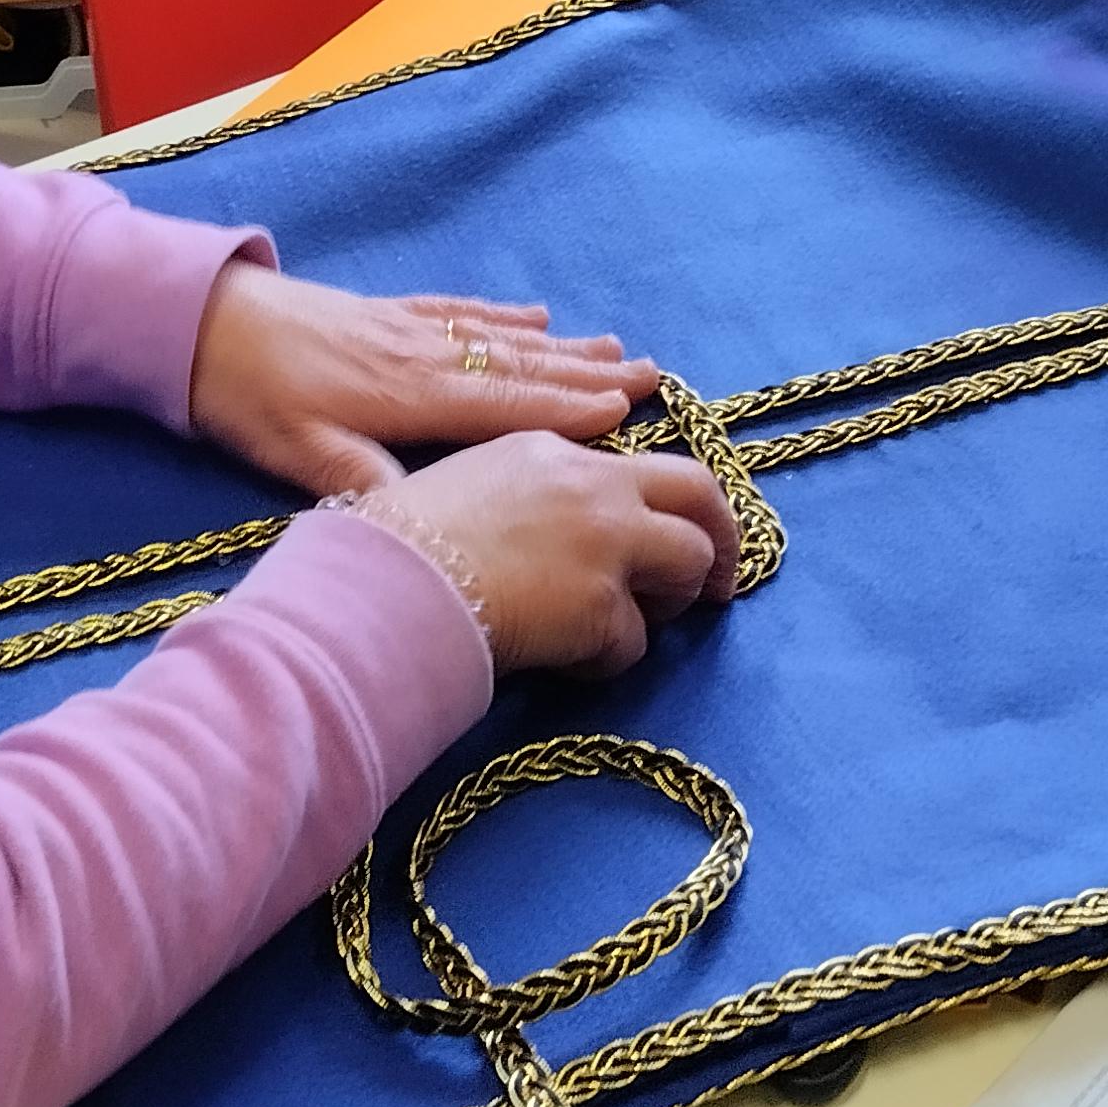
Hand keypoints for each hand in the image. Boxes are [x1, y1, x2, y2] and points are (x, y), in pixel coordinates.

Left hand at [190, 264, 662, 497]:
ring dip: (562, 346)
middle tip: (654, 377)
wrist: (198, 322)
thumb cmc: (249, 398)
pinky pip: (461, 313)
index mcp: (412, 397)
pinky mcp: (385, 313)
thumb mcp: (304, 457)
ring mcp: (408, 329)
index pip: (509, 407)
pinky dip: (504, 317)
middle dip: (588, 375)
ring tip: (617, 348)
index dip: (571, 410)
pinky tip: (534, 316)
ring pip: (502, 338)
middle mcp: (424, 355)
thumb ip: (375, 486)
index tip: (630, 412)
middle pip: (522, 366)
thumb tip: (442, 518)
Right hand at [363, 435, 741, 677]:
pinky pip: (634, 643)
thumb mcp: (470, 485)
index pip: (640, 464)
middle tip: (721, 582)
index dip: (670, 502)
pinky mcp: (600, 606)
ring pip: (689, 564)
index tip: (681, 526)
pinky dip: (608, 658)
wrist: (383, 588)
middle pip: (699, 494)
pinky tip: (565, 659)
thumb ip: (532, 494)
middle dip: (724, 537)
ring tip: (621, 627)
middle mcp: (592, 484)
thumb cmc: (400, 545)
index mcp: (553, 448)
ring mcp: (604, 542)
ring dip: (667, 602)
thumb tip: (565, 534)